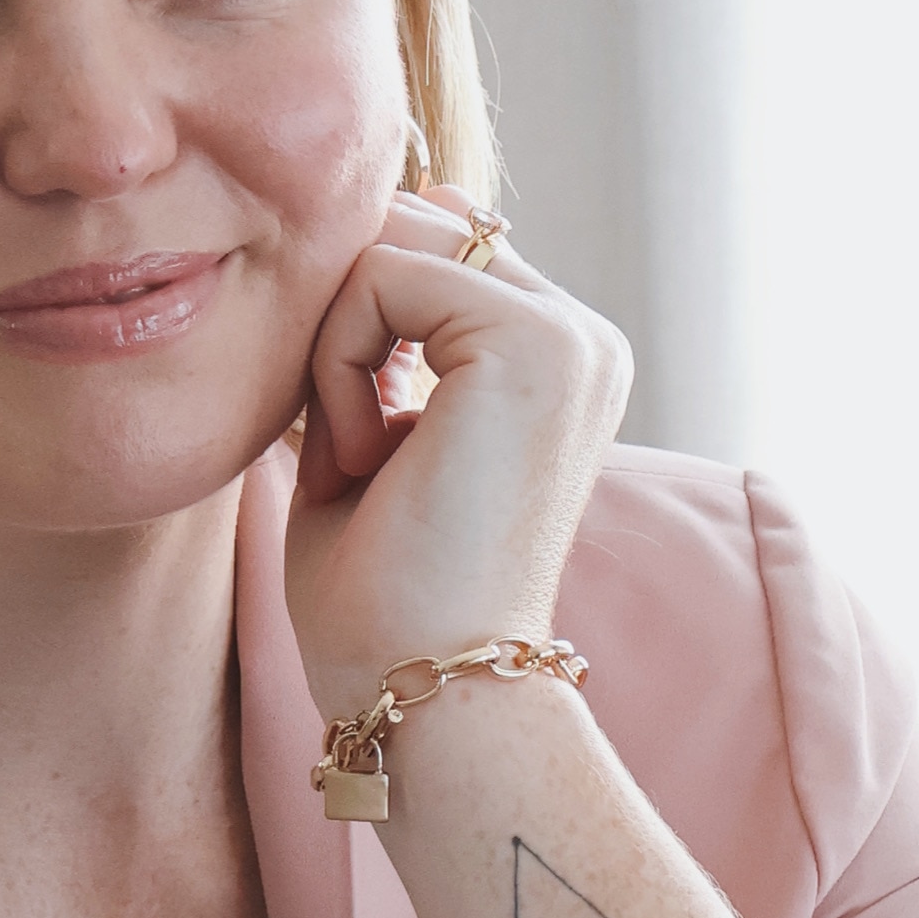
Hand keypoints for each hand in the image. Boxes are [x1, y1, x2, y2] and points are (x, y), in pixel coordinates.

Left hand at [281, 185, 633, 722]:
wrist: (427, 690)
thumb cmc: (383, 600)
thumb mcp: (370, 436)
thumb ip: (373, 340)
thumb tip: (365, 227)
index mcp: (557, 362)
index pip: (432, 254)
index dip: (353, 326)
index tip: (352, 446)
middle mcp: (582, 338)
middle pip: (411, 231)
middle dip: (340, 326)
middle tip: (344, 453)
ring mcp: (571, 335)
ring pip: (389, 244)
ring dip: (335, 349)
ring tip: (357, 460)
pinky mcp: (536, 340)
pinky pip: (379, 274)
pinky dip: (335, 363)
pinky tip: (362, 457)